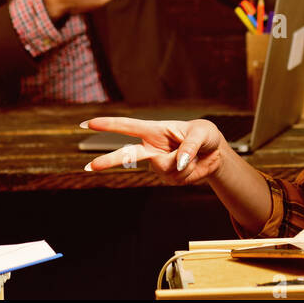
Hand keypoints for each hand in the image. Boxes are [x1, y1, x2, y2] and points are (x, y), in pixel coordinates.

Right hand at [82, 117, 226, 183]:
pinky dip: (188, 174)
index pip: (128, 126)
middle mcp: (152, 147)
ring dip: (183, 164)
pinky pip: (175, 178)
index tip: (88, 124)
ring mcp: (158, 164)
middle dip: (108, 161)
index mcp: (155, 130)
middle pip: (127, 154)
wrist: (214, 154)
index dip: (108, 125)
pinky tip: (191, 166)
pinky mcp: (167, 178)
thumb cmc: (205, 135)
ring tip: (193, 156)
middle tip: (90, 167)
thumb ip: (189, 147)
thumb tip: (179, 163)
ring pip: (163, 168)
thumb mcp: (201, 134)